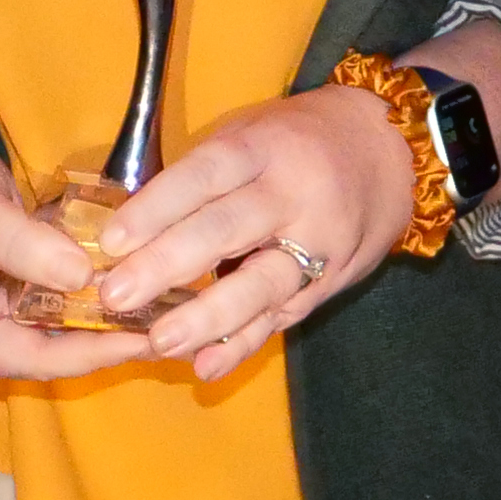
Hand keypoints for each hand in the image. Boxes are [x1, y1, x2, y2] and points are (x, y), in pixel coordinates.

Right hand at [0, 105, 153, 383]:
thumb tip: (87, 279)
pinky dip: (88, 285)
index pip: (35, 358)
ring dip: (102, 313)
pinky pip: (54, 291)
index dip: (92, 353)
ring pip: (56, 322)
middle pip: (50, 349)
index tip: (145, 340)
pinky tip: (131, 273)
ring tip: (160, 306)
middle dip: (106, 340)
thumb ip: (29, 250)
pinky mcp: (8, 276)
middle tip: (167, 327)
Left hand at [92, 83, 415, 381]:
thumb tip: (127, 227)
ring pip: (260, 283)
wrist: (390, 152)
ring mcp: (317, 242)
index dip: (158, 207)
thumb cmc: (294, 140)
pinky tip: (206, 367)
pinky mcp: (329, 281)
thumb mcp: (250, 132)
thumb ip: (200, 176)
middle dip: (169, 265)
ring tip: (160, 342)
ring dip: (208, 317)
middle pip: (228, 228)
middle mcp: (293, 193)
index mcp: (263, 147)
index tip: (110, 240)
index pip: (206, 173)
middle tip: (117, 295)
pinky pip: (282, 317)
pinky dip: (244, 344)